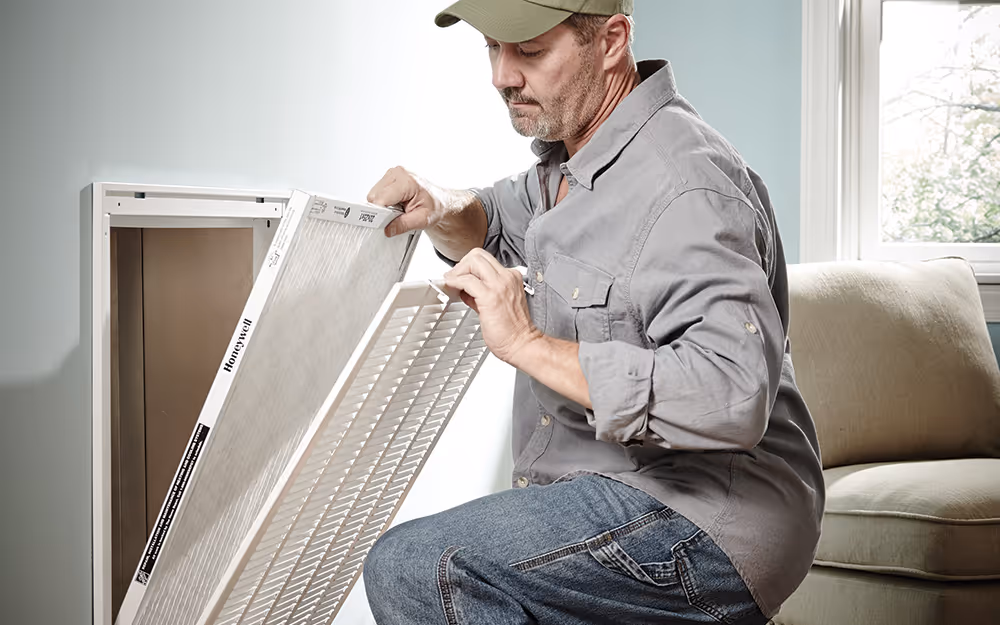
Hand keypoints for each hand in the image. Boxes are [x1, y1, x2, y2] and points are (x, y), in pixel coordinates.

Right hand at [367, 166, 463, 237]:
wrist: (440, 200)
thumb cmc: (435, 206)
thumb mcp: (423, 220)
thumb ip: (404, 225)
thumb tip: (388, 229)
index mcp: (407, 181)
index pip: (381, 198)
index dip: (380, 214)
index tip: (383, 224)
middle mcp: (398, 173)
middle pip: (374, 196)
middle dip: (382, 210)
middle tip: (396, 216)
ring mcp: (392, 174)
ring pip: (373, 194)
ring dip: (382, 206)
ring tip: (398, 209)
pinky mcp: (389, 177)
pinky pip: (377, 192)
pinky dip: (383, 201)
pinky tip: (396, 204)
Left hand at [444, 249, 542, 365]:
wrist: (522, 344)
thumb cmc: (514, 331)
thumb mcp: (497, 305)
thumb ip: (481, 295)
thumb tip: (466, 290)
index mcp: (511, 278)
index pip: (485, 260)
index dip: (468, 266)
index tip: (459, 275)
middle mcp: (507, 278)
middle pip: (478, 254)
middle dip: (461, 264)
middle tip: (453, 277)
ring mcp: (500, 285)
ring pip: (473, 261)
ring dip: (457, 270)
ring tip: (450, 282)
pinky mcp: (490, 296)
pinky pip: (468, 280)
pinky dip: (456, 281)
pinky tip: (451, 286)